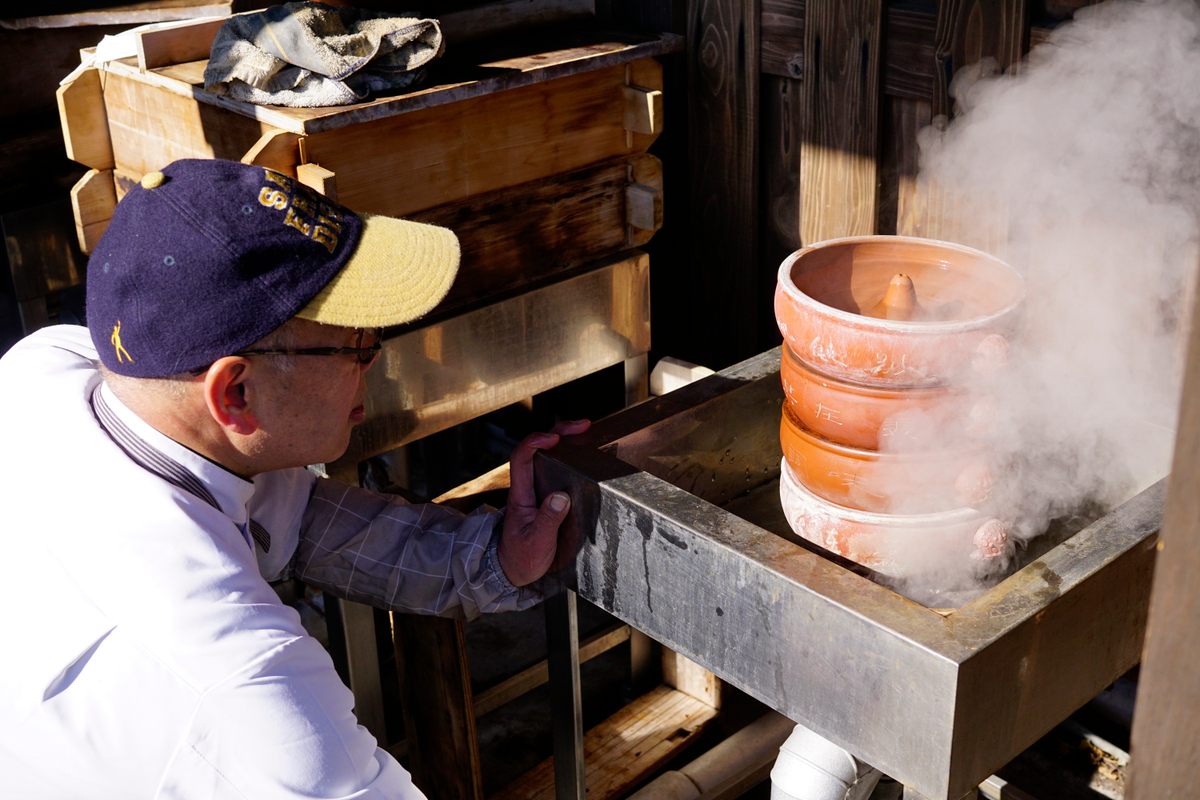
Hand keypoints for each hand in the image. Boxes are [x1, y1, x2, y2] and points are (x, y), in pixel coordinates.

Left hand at [497, 419, 590, 586]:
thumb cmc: (521, 557)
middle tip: (584, 426)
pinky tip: (587, 456)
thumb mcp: (536, 543)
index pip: (521, 458)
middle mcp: (528, 487)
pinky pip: (557, 472)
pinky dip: (572, 459)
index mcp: (521, 495)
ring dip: (567, 442)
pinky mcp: (548, 498)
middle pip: (537, 449)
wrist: (513, 570)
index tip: (555, 437)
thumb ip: (547, 520)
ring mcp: (538, 491)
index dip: (535, 441)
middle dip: (558, 431)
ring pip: (548, 457)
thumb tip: (561, 497)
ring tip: (588, 434)